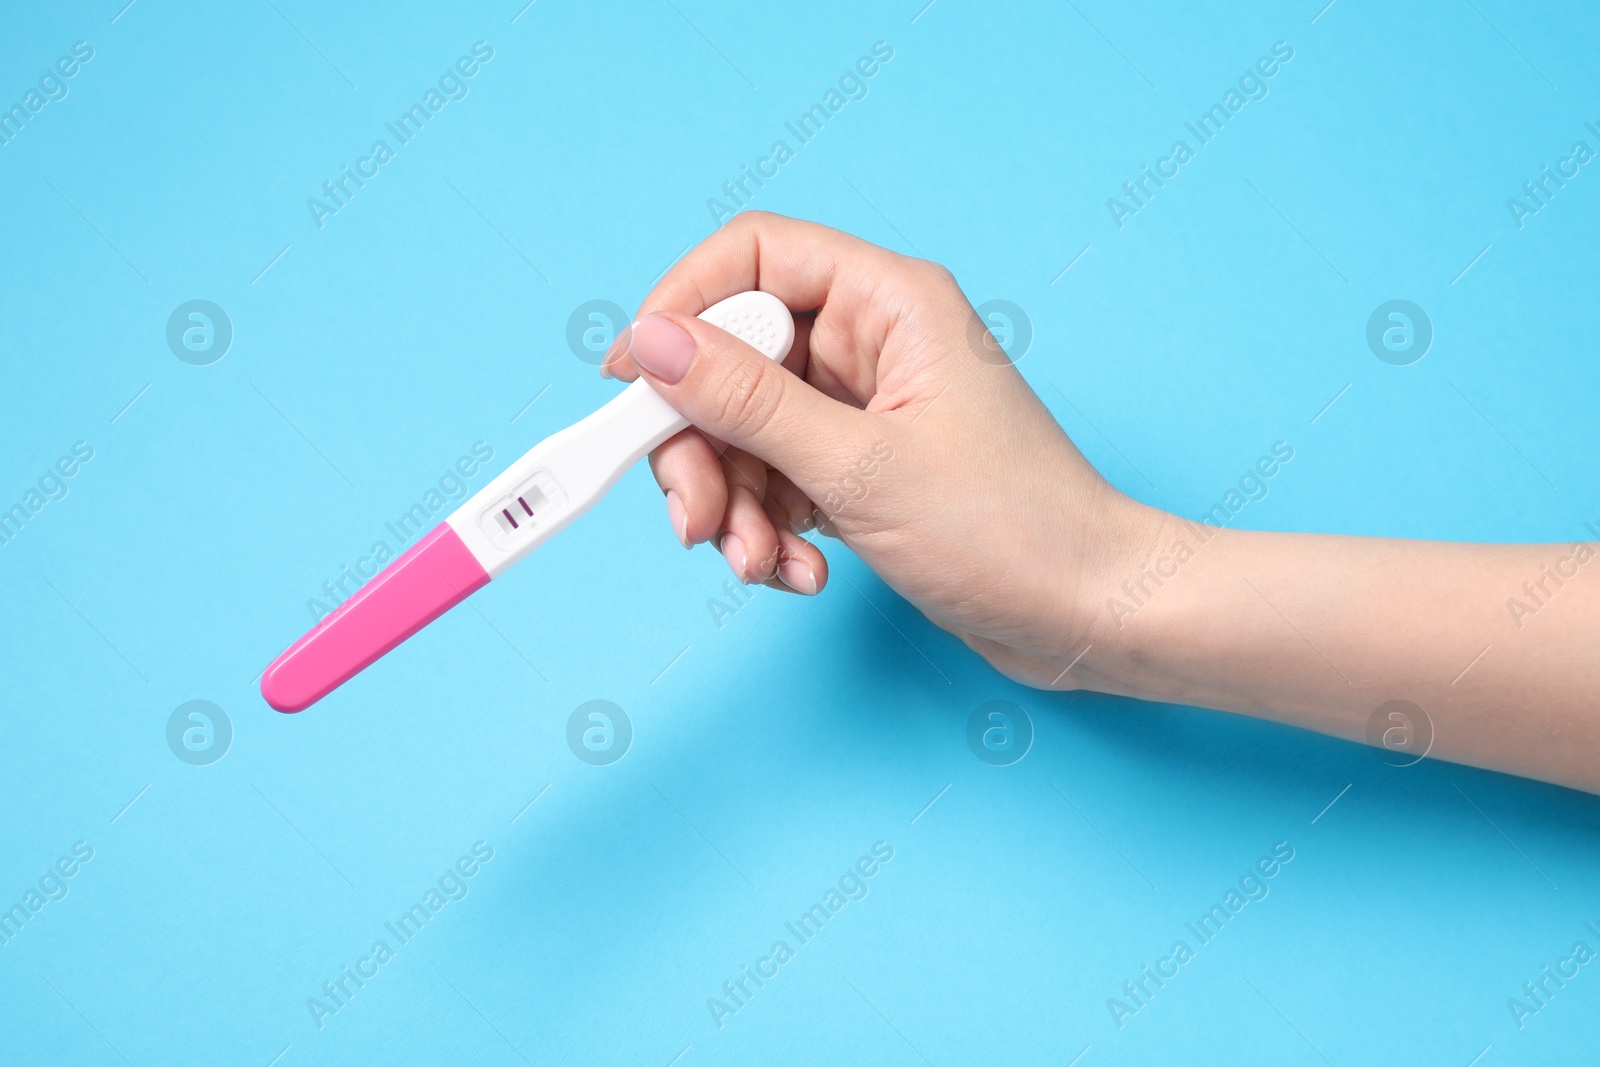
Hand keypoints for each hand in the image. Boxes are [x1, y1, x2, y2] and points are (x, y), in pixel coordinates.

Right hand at [602, 212, 1152, 690]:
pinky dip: (770, 530)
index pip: (753, 256)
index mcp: (888, 303)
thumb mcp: (859, 468)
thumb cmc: (1011, 529)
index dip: (680, 307)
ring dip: (737, 507)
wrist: (1085, 615)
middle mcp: (872, 342)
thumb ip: (748, 403)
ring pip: (746, 432)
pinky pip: (777, 480)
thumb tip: (654, 343)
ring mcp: (864, 408)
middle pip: (733, 360)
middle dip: (703, 448)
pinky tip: (800, 573)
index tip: (629, 380)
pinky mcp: (861, 467)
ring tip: (761, 565)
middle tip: (696, 520)